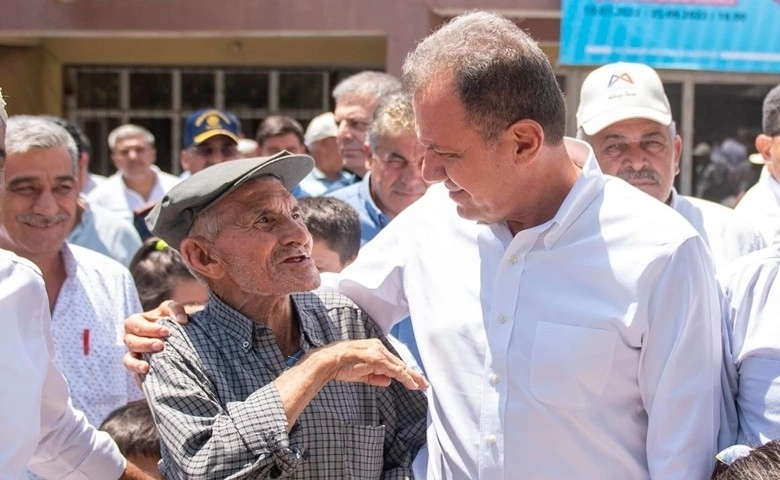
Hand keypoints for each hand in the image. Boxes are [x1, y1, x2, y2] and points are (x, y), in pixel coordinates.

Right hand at [122, 300, 188, 373]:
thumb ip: (176, 310)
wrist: (175, 335)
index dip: (149, 329)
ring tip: (146, 367)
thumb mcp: (171, 310)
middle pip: (131, 342)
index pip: (136, 324)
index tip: (166, 332)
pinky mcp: (138, 366)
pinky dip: (137, 373)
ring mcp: (133, 354)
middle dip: (145, 344)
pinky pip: (133, 372)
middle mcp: (131, 338)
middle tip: (160, 346)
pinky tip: (146, 373)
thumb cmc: (170, 318)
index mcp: (136, 322)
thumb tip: (182, 320)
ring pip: (128, 359)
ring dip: (136, 363)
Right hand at [312, 339, 428, 390]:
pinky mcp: (378, 359)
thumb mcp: (361, 373)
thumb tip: (389, 381)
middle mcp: (378, 347)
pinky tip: (412, 384)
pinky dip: (405, 378)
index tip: (414, 380)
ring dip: (412, 377)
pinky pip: (395, 370)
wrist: (329, 361)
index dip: (404, 371)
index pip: (393, 361)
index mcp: (374, 348)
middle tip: (424, 383)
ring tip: (422, 385)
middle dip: (413, 374)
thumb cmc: (341, 366)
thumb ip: (376, 377)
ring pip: (400, 366)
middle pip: (399, 363)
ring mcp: (379, 352)